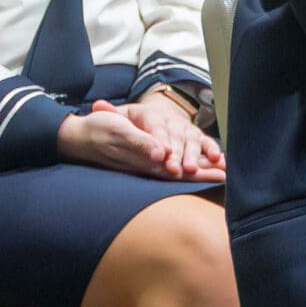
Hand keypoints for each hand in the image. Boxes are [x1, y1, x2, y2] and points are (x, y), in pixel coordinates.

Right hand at [57, 99, 218, 180]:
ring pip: (177, 170)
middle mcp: (148, 164)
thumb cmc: (99, 129)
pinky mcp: (141, 158)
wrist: (78, 136)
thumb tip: (161, 154)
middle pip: (182, 173)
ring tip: (221, 173)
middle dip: (205, 175)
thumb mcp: (119, 131)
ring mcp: (145, 163)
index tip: (221, 174)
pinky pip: (167, 164)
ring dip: (199, 171)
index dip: (200, 172)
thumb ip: (140, 143)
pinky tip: (198, 166)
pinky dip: (185, 164)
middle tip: (228, 177)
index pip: (179, 170)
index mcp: (146, 159)